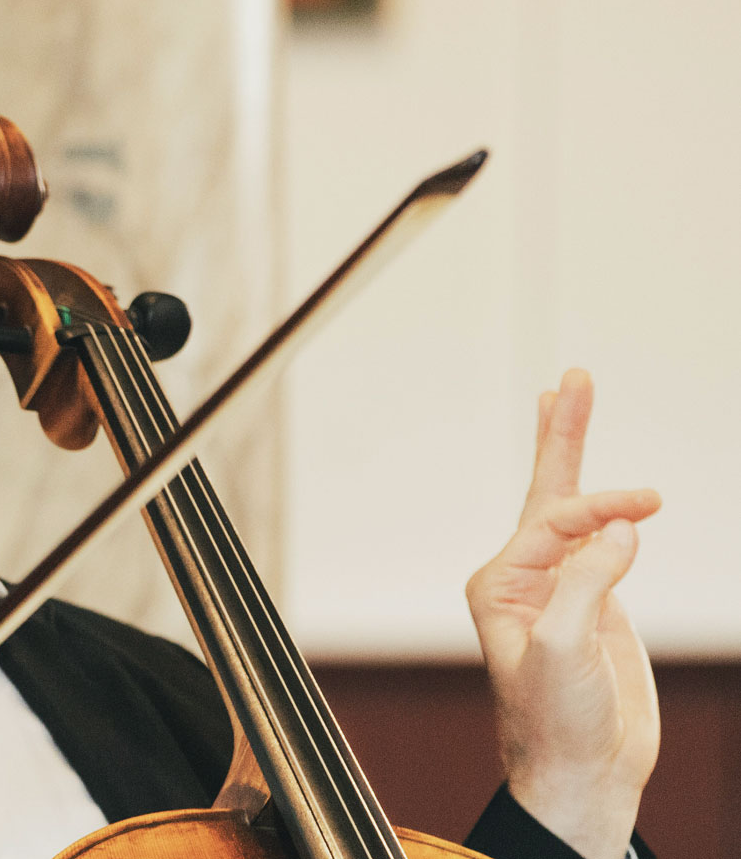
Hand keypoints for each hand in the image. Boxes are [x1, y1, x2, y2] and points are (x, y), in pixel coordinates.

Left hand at [465, 369, 660, 858]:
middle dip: (562, 433)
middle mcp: (523, 578)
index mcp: (501, 584)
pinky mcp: (593, 605)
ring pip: (572, 508)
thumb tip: (622, 526)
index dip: (600, 508)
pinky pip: (602, 542)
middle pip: (547, 490)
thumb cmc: (557, 721)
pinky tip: (612, 492)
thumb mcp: (564, 650)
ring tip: (569, 396)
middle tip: (571, 376)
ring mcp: (560, 588)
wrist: (582, 772)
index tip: (648, 508)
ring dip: (576, 454)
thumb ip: (588, 582)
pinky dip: (607, 508)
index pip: (553, 521)